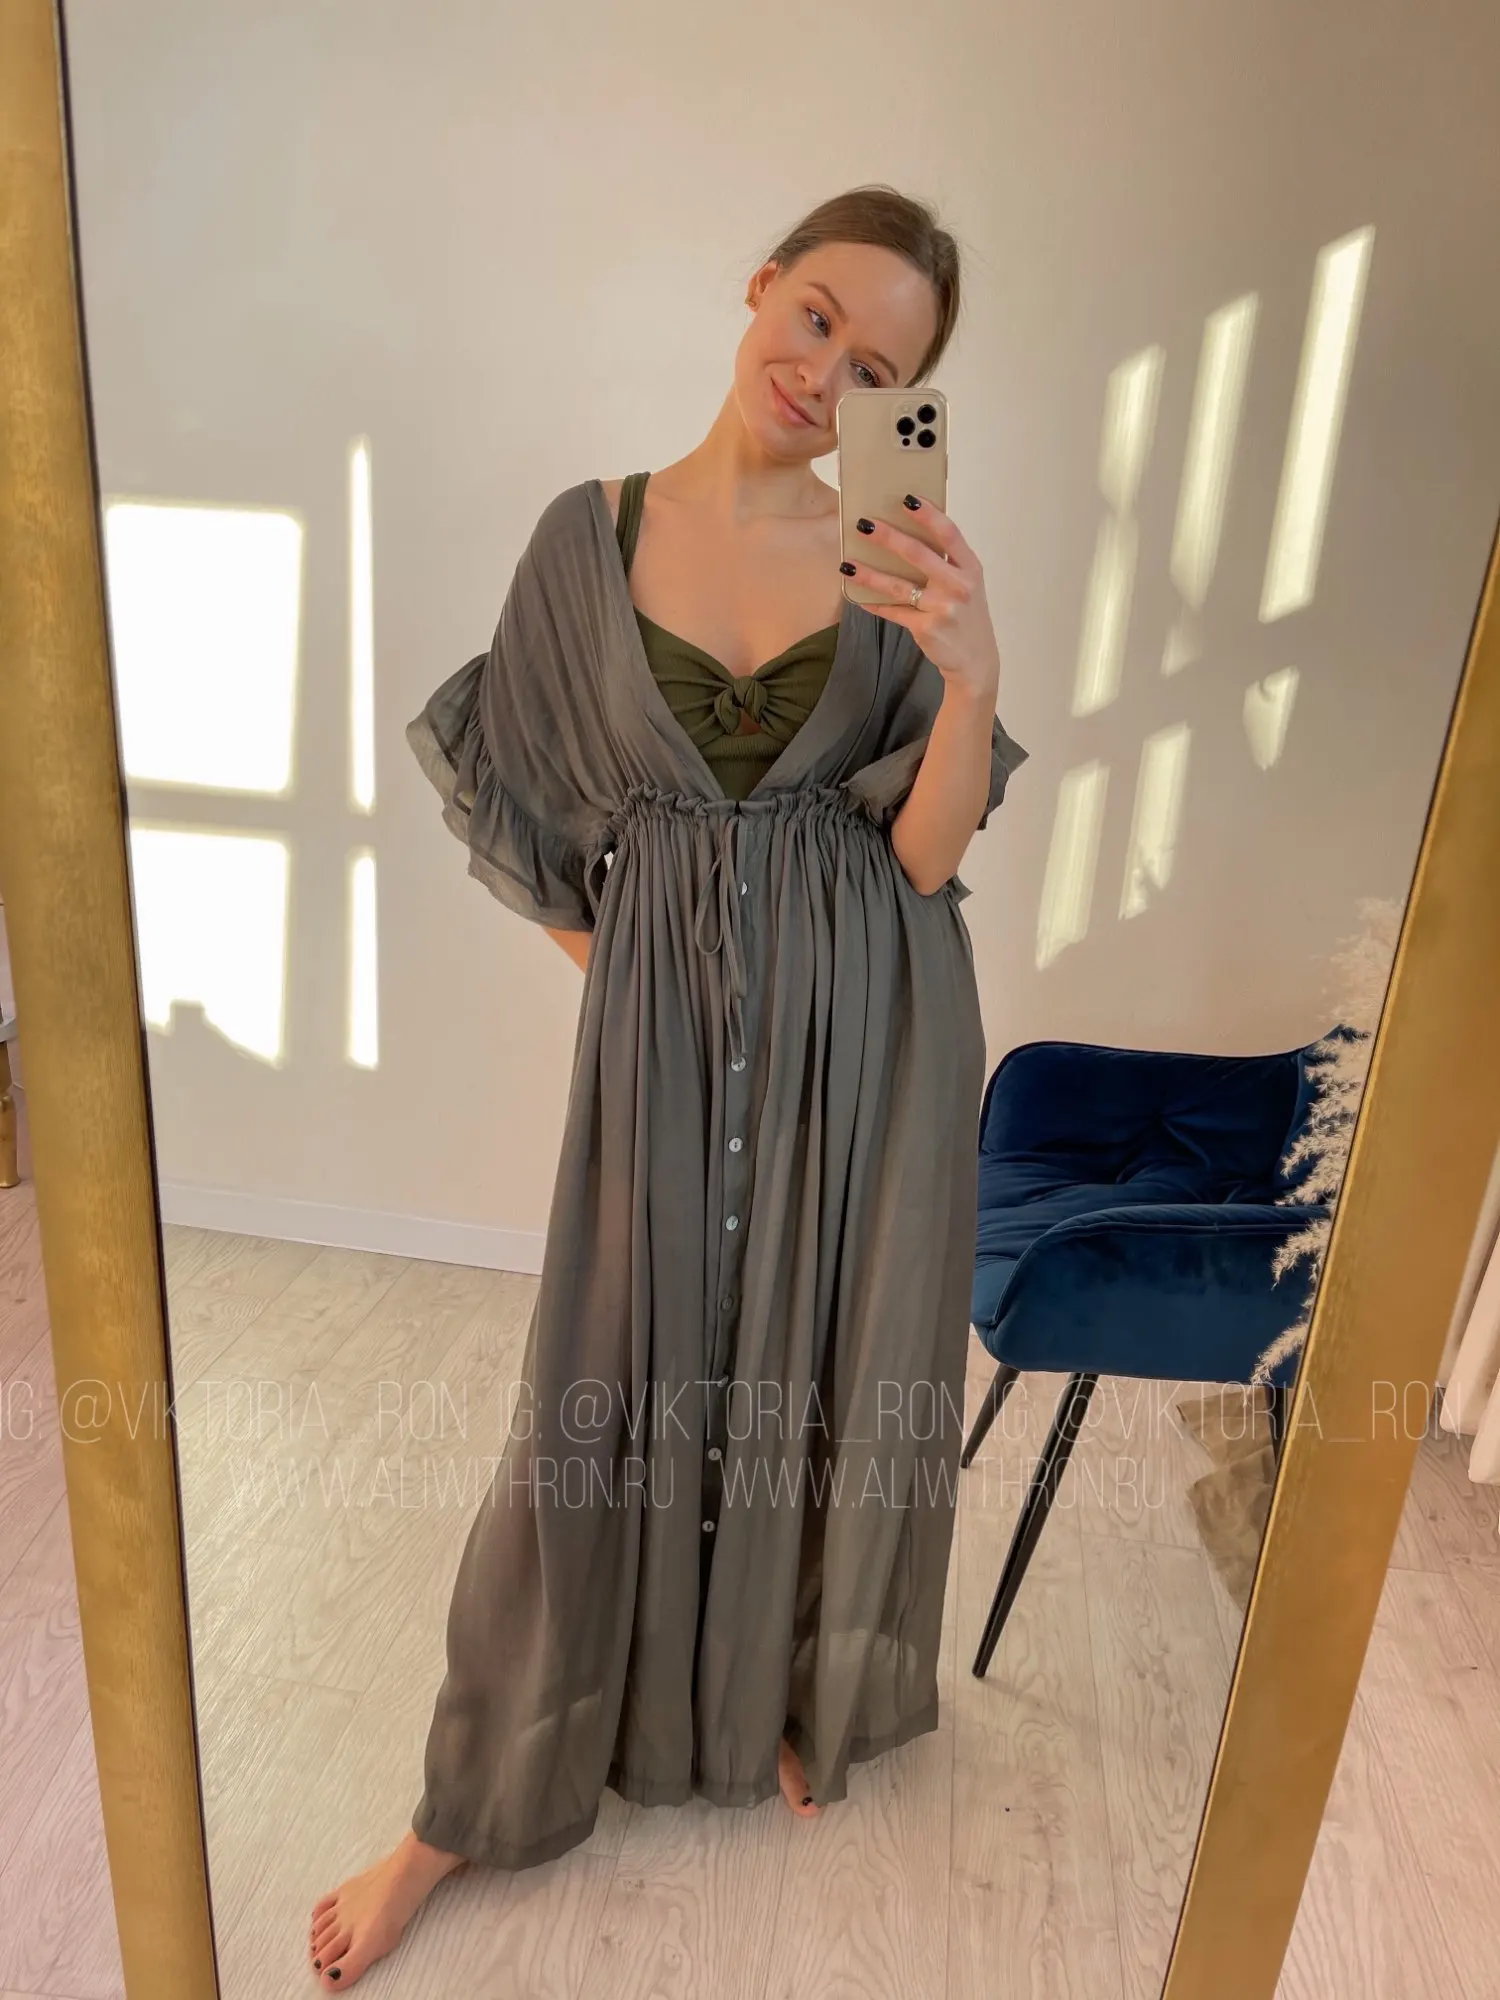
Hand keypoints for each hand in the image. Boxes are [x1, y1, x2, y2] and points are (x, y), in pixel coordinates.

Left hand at [840, 495, 1000, 703]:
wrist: (974, 659)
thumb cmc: (966, 614)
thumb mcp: (967, 584)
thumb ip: (948, 561)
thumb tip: (908, 532)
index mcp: (970, 568)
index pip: (949, 534)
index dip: (929, 515)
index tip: (907, 499)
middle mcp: (959, 586)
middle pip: (920, 555)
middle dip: (889, 538)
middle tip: (864, 524)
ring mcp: (943, 608)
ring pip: (899, 586)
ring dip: (870, 573)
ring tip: (847, 562)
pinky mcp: (926, 628)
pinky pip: (894, 612)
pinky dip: (874, 603)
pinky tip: (856, 594)